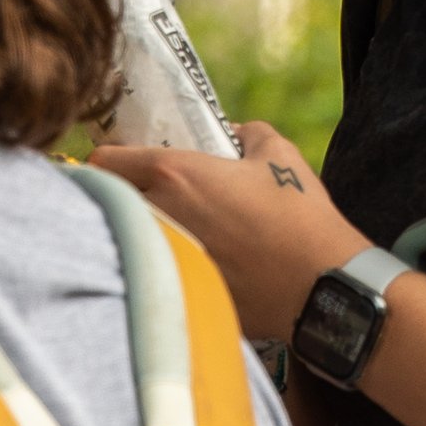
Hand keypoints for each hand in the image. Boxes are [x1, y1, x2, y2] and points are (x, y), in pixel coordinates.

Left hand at [90, 119, 358, 342]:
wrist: (320, 285)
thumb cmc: (300, 217)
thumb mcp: (279, 155)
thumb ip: (249, 132)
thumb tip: (235, 132)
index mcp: (174, 174)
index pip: (104, 162)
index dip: (109, 160)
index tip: (124, 166)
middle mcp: (157, 215)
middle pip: (109, 204)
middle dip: (123, 199)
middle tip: (150, 199)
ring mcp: (163, 259)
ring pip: (127, 242)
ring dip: (140, 234)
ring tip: (172, 234)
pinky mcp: (175, 292)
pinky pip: (154, 274)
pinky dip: (162, 269)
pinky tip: (193, 268)